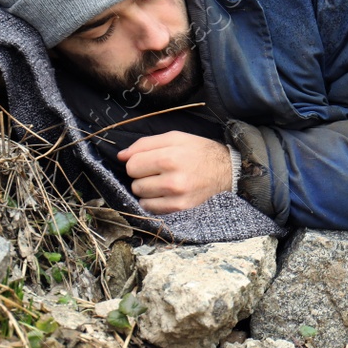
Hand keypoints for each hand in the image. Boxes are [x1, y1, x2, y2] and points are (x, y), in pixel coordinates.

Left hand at [116, 131, 233, 213]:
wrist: (226, 170)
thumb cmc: (198, 151)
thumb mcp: (174, 138)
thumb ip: (145, 144)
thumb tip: (121, 156)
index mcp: (170, 157)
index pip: (132, 165)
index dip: (137, 161)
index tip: (149, 160)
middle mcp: (173, 179)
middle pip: (135, 182)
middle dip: (142, 176)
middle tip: (158, 171)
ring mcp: (177, 197)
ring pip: (141, 196)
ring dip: (147, 189)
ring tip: (162, 181)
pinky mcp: (180, 208)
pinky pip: (150, 208)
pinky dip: (153, 201)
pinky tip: (164, 193)